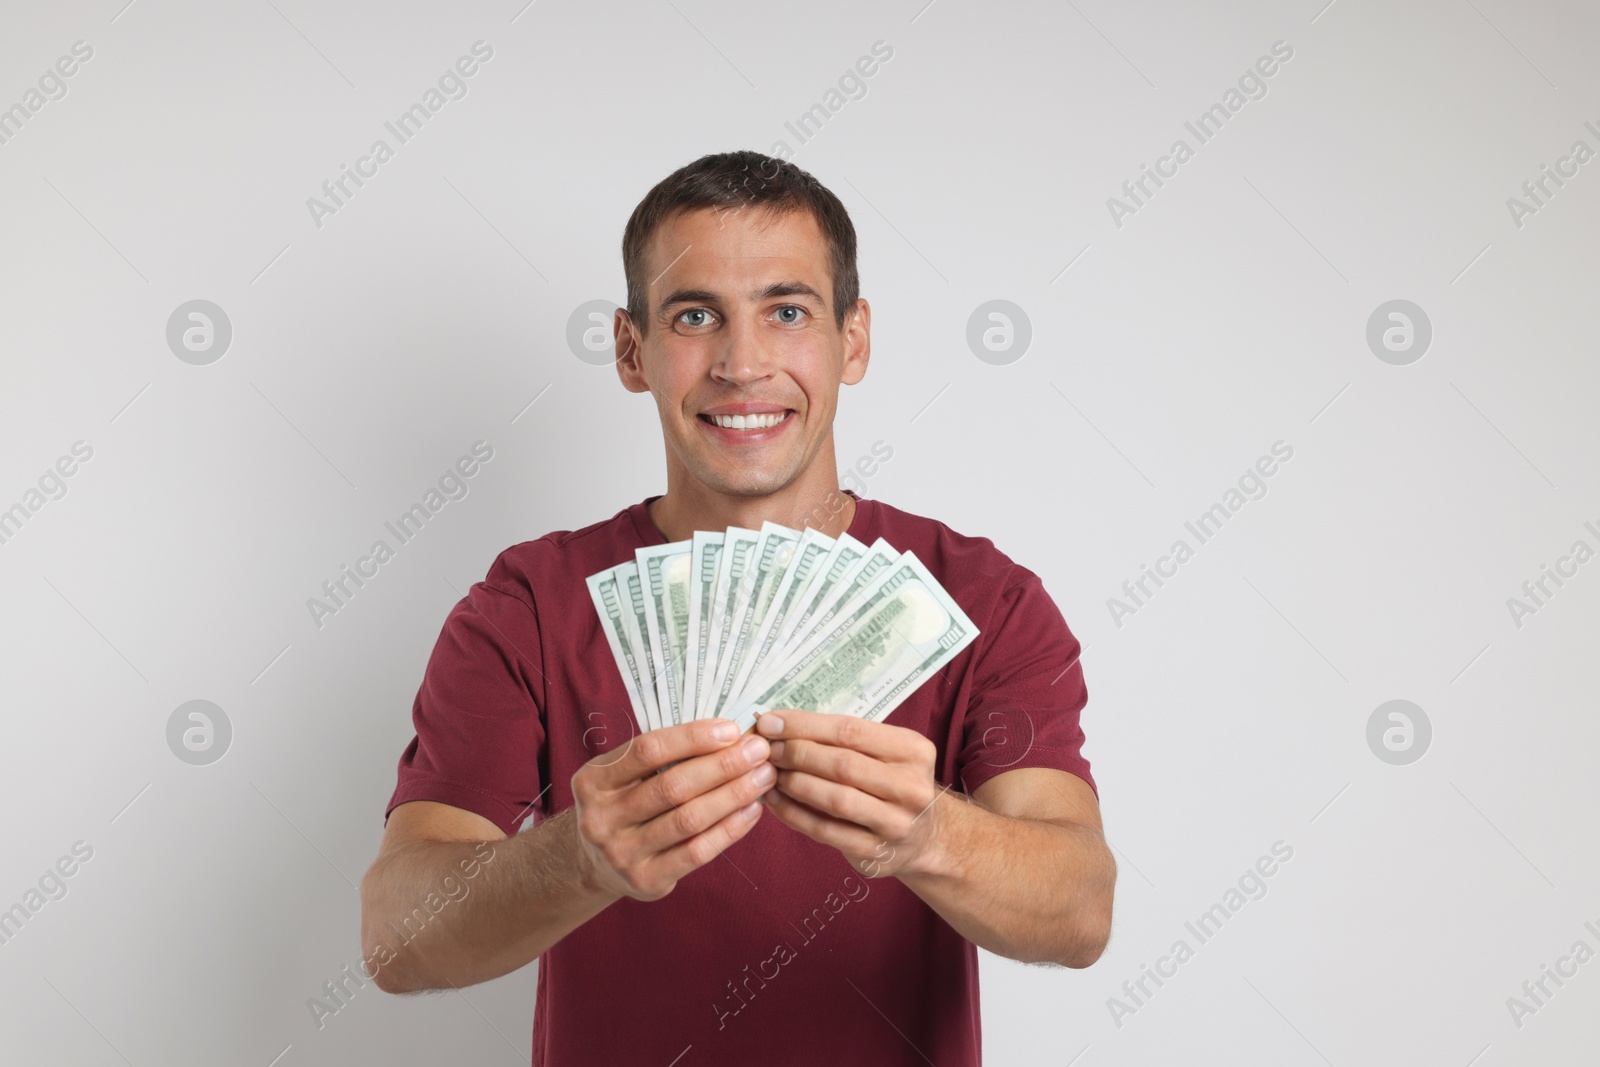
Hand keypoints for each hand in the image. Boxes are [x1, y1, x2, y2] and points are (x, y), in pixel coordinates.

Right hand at [570, 719, 773, 901]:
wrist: (595, 865)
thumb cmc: (623, 806)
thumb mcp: (622, 777)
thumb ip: (661, 758)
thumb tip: (728, 735)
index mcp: (593, 780)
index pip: (647, 750)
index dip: (692, 737)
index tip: (732, 730)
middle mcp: (602, 817)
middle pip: (673, 786)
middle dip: (723, 765)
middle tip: (759, 751)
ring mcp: (621, 853)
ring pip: (689, 819)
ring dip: (733, 795)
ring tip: (763, 777)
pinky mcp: (645, 880)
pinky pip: (697, 852)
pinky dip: (729, 829)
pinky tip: (752, 811)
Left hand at [756, 709, 946, 878]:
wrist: (924, 837)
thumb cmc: (891, 783)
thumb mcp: (886, 753)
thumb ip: (843, 740)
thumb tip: (780, 725)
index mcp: (914, 751)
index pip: (851, 731)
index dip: (805, 725)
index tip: (771, 722)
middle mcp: (911, 787)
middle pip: (843, 764)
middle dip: (797, 753)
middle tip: (767, 749)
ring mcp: (896, 824)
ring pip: (835, 799)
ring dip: (794, 784)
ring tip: (770, 774)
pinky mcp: (876, 852)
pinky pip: (826, 831)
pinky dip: (795, 814)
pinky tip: (776, 802)